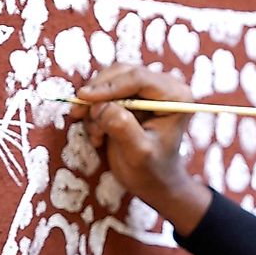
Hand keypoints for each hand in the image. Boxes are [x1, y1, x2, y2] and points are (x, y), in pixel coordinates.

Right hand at [70, 64, 212, 235]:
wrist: (153, 182)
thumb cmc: (152, 171)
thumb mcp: (139, 154)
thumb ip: (123, 128)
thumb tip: (102, 106)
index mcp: (176, 96)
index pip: (139, 78)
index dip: (109, 86)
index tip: (84, 98)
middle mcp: (164, 86)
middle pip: (122, 73)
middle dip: (98, 94)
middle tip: (79, 115)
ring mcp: (147, 89)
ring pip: (109, 80)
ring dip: (94, 106)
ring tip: (96, 135)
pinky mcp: (131, 96)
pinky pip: (104, 92)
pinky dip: (94, 111)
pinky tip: (98, 135)